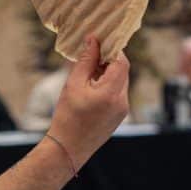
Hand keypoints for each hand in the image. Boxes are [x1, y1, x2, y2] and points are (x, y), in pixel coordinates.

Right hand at [47, 35, 129, 161]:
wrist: (68, 149)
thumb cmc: (67, 117)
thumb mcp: (73, 84)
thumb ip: (85, 61)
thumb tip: (92, 40)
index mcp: (111, 93)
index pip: (121, 61)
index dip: (112, 48)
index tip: (99, 41)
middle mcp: (122, 101)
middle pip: (122, 70)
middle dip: (109, 59)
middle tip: (91, 53)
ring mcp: (123, 110)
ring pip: (120, 81)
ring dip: (108, 72)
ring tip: (89, 70)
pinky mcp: (120, 115)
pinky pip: (118, 93)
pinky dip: (108, 84)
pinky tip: (92, 86)